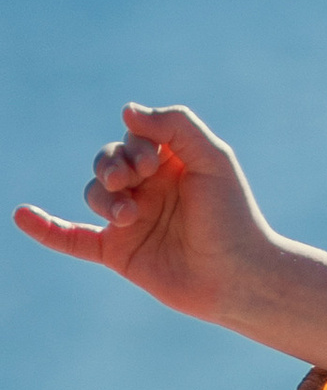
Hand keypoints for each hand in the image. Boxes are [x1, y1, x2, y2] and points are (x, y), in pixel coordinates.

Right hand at [15, 103, 274, 320]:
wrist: (240, 278)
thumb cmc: (234, 217)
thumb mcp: (213, 159)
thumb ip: (176, 125)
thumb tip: (127, 112)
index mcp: (171, 166)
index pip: (134, 141)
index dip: (136, 147)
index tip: (154, 164)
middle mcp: (149, 191)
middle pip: (107, 162)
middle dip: (111, 166)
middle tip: (130, 182)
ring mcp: (132, 221)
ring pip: (94, 194)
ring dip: (105, 198)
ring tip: (129, 215)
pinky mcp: (119, 253)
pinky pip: (73, 238)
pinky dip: (47, 228)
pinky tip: (22, 215)